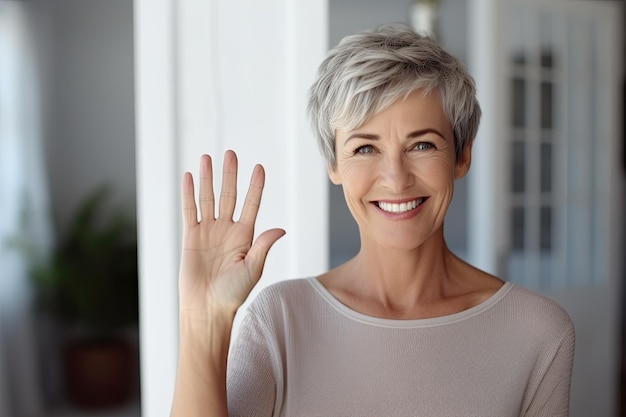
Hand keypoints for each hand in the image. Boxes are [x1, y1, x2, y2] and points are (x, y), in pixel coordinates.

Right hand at [178, 150, 284, 317]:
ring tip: (207, 158)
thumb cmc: (233, 294)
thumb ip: (263, 246)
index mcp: (246, 236)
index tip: (259, 168)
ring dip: (208, 179)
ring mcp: (208, 232)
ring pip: (208, 199)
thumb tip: (280, 229)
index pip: (251, 204)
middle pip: (229, 196)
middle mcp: (227, 230)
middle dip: (230, 175)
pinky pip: (190, 211)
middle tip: (231, 154)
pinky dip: (188, 194)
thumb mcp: (253, 269)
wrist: (207, 309)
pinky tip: (188, 177)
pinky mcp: (191, 238)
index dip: (255, 187)